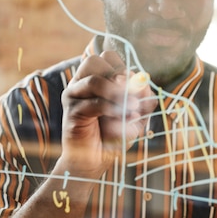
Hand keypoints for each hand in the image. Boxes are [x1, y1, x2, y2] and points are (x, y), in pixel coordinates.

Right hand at [60, 51, 157, 177]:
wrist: (96, 161)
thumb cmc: (115, 135)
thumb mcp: (136, 113)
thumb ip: (143, 97)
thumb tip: (144, 81)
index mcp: (94, 78)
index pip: (107, 56)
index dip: (124, 66)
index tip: (136, 85)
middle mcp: (80, 83)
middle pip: (94, 60)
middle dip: (117, 74)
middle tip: (131, 92)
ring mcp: (73, 96)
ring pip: (93, 80)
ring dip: (117, 92)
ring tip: (132, 107)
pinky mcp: (72, 113)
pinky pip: (94, 104)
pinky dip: (113, 109)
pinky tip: (125, 117)